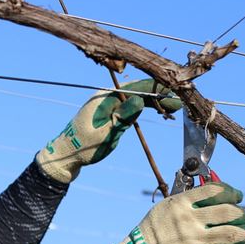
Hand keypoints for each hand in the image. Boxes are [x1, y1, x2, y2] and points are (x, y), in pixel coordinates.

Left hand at [35, 79, 181, 183]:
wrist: (66, 155)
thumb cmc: (83, 147)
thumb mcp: (105, 134)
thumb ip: (122, 117)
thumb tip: (140, 101)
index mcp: (104, 98)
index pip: (136, 87)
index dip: (156, 90)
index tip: (173, 94)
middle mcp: (107, 96)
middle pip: (138, 89)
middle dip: (159, 94)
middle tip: (178, 102)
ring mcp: (108, 102)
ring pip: (137, 96)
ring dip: (155, 100)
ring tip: (173, 106)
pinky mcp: (110, 111)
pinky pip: (132, 104)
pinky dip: (146, 106)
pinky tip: (159, 108)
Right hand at [93, 183, 244, 243]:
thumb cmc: (149, 235)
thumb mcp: (163, 209)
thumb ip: (186, 202)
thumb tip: (213, 196)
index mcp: (180, 203)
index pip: (215, 190)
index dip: (232, 192)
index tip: (237, 196)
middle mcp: (189, 220)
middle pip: (229, 211)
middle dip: (241, 214)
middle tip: (242, 217)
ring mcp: (195, 241)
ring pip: (234, 233)